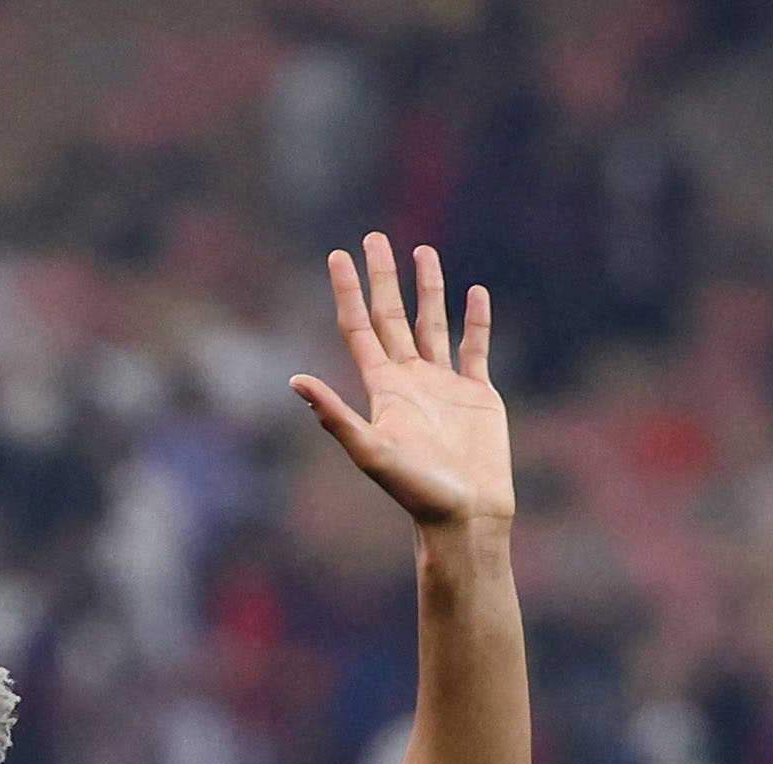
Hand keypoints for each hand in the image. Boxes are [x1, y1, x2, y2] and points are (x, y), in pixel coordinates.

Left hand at [291, 235, 512, 530]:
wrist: (465, 516)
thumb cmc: (417, 491)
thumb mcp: (371, 451)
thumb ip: (335, 416)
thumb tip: (295, 381)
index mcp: (383, 390)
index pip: (359, 329)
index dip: (347, 292)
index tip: (338, 255)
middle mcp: (410, 382)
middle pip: (392, 317)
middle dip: (383, 278)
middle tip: (374, 237)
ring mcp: (444, 386)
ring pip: (433, 324)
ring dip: (428, 289)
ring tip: (423, 252)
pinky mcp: (478, 395)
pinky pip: (475, 348)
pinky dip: (476, 320)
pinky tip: (474, 293)